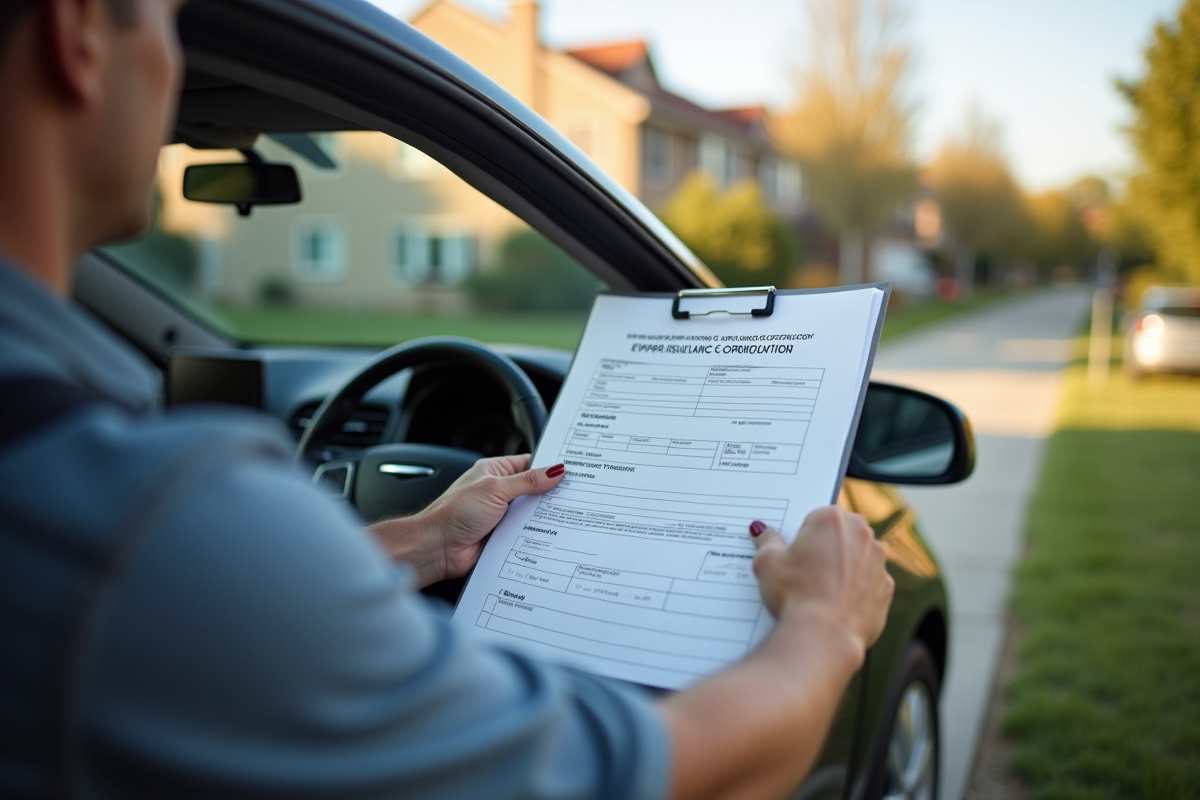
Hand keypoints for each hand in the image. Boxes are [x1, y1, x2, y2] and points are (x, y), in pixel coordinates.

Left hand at [370, 455, 565, 586]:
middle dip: (550, 495)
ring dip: (542, 518)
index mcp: (494, 472)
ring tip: (565, 517)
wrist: (437, 548)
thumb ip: (528, 481)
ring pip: (531, 514)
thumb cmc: (454, 513)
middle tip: (573, 496)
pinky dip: (535, 536)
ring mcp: (501, 515)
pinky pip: (525, 534)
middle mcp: (498, 492)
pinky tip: (548, 536)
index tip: (571, 472)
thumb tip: (555, 470)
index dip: (549, 468)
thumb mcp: (495, 489)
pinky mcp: (503, 537)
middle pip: (533, 491)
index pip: (529, 464)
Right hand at [749, 506, 893, 654]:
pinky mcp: (885, 590)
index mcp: (833, 519)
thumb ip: (767, 540)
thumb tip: (762, 531)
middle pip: (839, 534)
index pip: (814, 517)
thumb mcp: (767, 562)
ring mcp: (878, 562)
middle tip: (802, 571)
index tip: (792, 553)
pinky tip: (834, 606)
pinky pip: (867, 584)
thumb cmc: (794, 594)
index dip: (800, 536)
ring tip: (817, 591)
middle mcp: (862, 535)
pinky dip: (854, 591)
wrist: (823, 636)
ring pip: (856, 558)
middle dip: (824, 548)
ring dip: (842, 568)